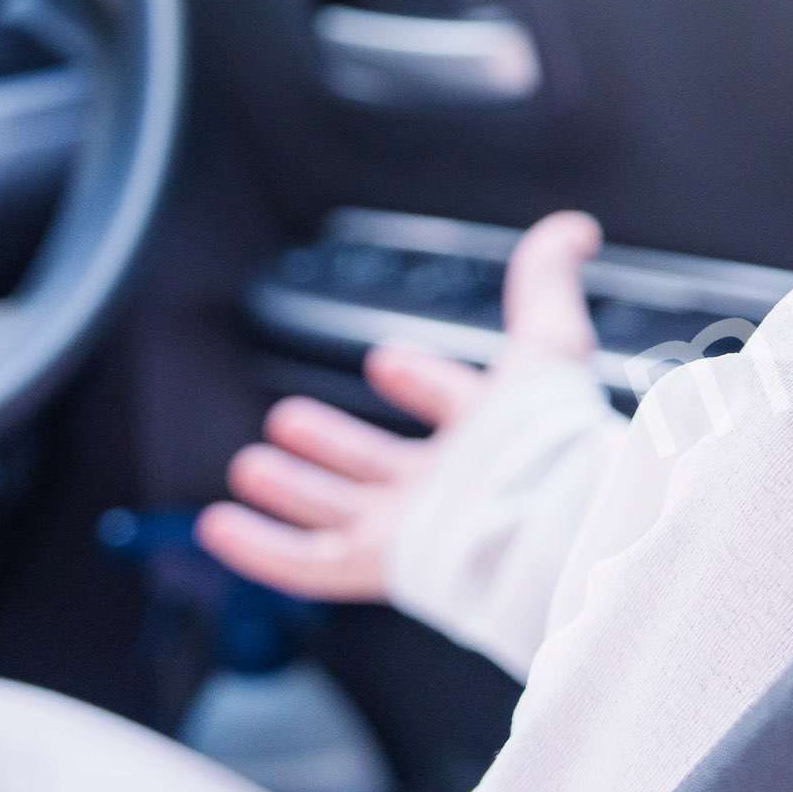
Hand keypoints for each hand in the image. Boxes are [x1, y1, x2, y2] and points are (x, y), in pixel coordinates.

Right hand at [195, 209, 599, 601]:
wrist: (555, 525)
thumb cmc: (554, 439)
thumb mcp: (545, 343)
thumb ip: (544, 283)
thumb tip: (572, 227)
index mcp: (489, 435)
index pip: (450, 404)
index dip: (422, 380)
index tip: (386, 359)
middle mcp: (449, 487)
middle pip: (380, 467)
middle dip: (335, 443)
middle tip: (288, 419)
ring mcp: (413, 529)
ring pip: (338, 512)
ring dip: (293, 490)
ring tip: (251, 467)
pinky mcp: (383, 564)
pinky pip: (309, 563)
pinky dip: (263, 547)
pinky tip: (220, 527)